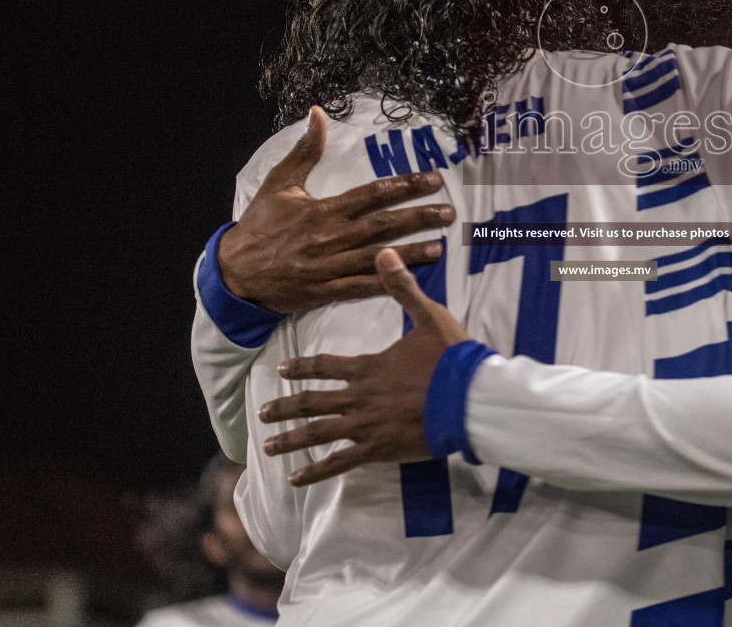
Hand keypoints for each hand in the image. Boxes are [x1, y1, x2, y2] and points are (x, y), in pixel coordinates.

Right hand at [218, 106, 454, 312]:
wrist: (234, 270)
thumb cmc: (259, 225)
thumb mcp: (279, 183)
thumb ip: (304, 150)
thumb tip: (318, 113)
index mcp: (323, 210)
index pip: (372, 194)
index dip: (404, 186)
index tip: (432, 180)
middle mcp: (330, 237)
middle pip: (383, 225)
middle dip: (419, 217)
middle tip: (449, 212)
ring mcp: (329, 267)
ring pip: (377, 258)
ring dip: (411, 253)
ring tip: (440, 248)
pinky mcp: (325, 291)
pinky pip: (360, 288)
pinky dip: (385, 284)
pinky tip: (409, 281)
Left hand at [258, 248, 471, 485]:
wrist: (469, 397)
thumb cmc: (451, 358)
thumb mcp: (428, 316)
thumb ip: (402, 287)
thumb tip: (385, 252)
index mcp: (368, 367)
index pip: (326, 366)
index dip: (303, 367)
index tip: (283, 370)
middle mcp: (359, 396)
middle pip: (312, 402)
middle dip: (285, 407)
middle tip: (262, 413)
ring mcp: (366, 425)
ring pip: (318, 433)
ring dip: (291, 439)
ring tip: (268, 447)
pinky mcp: (378, 449)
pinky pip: (340, 463)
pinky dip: (316, 472)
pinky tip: (296, 479)